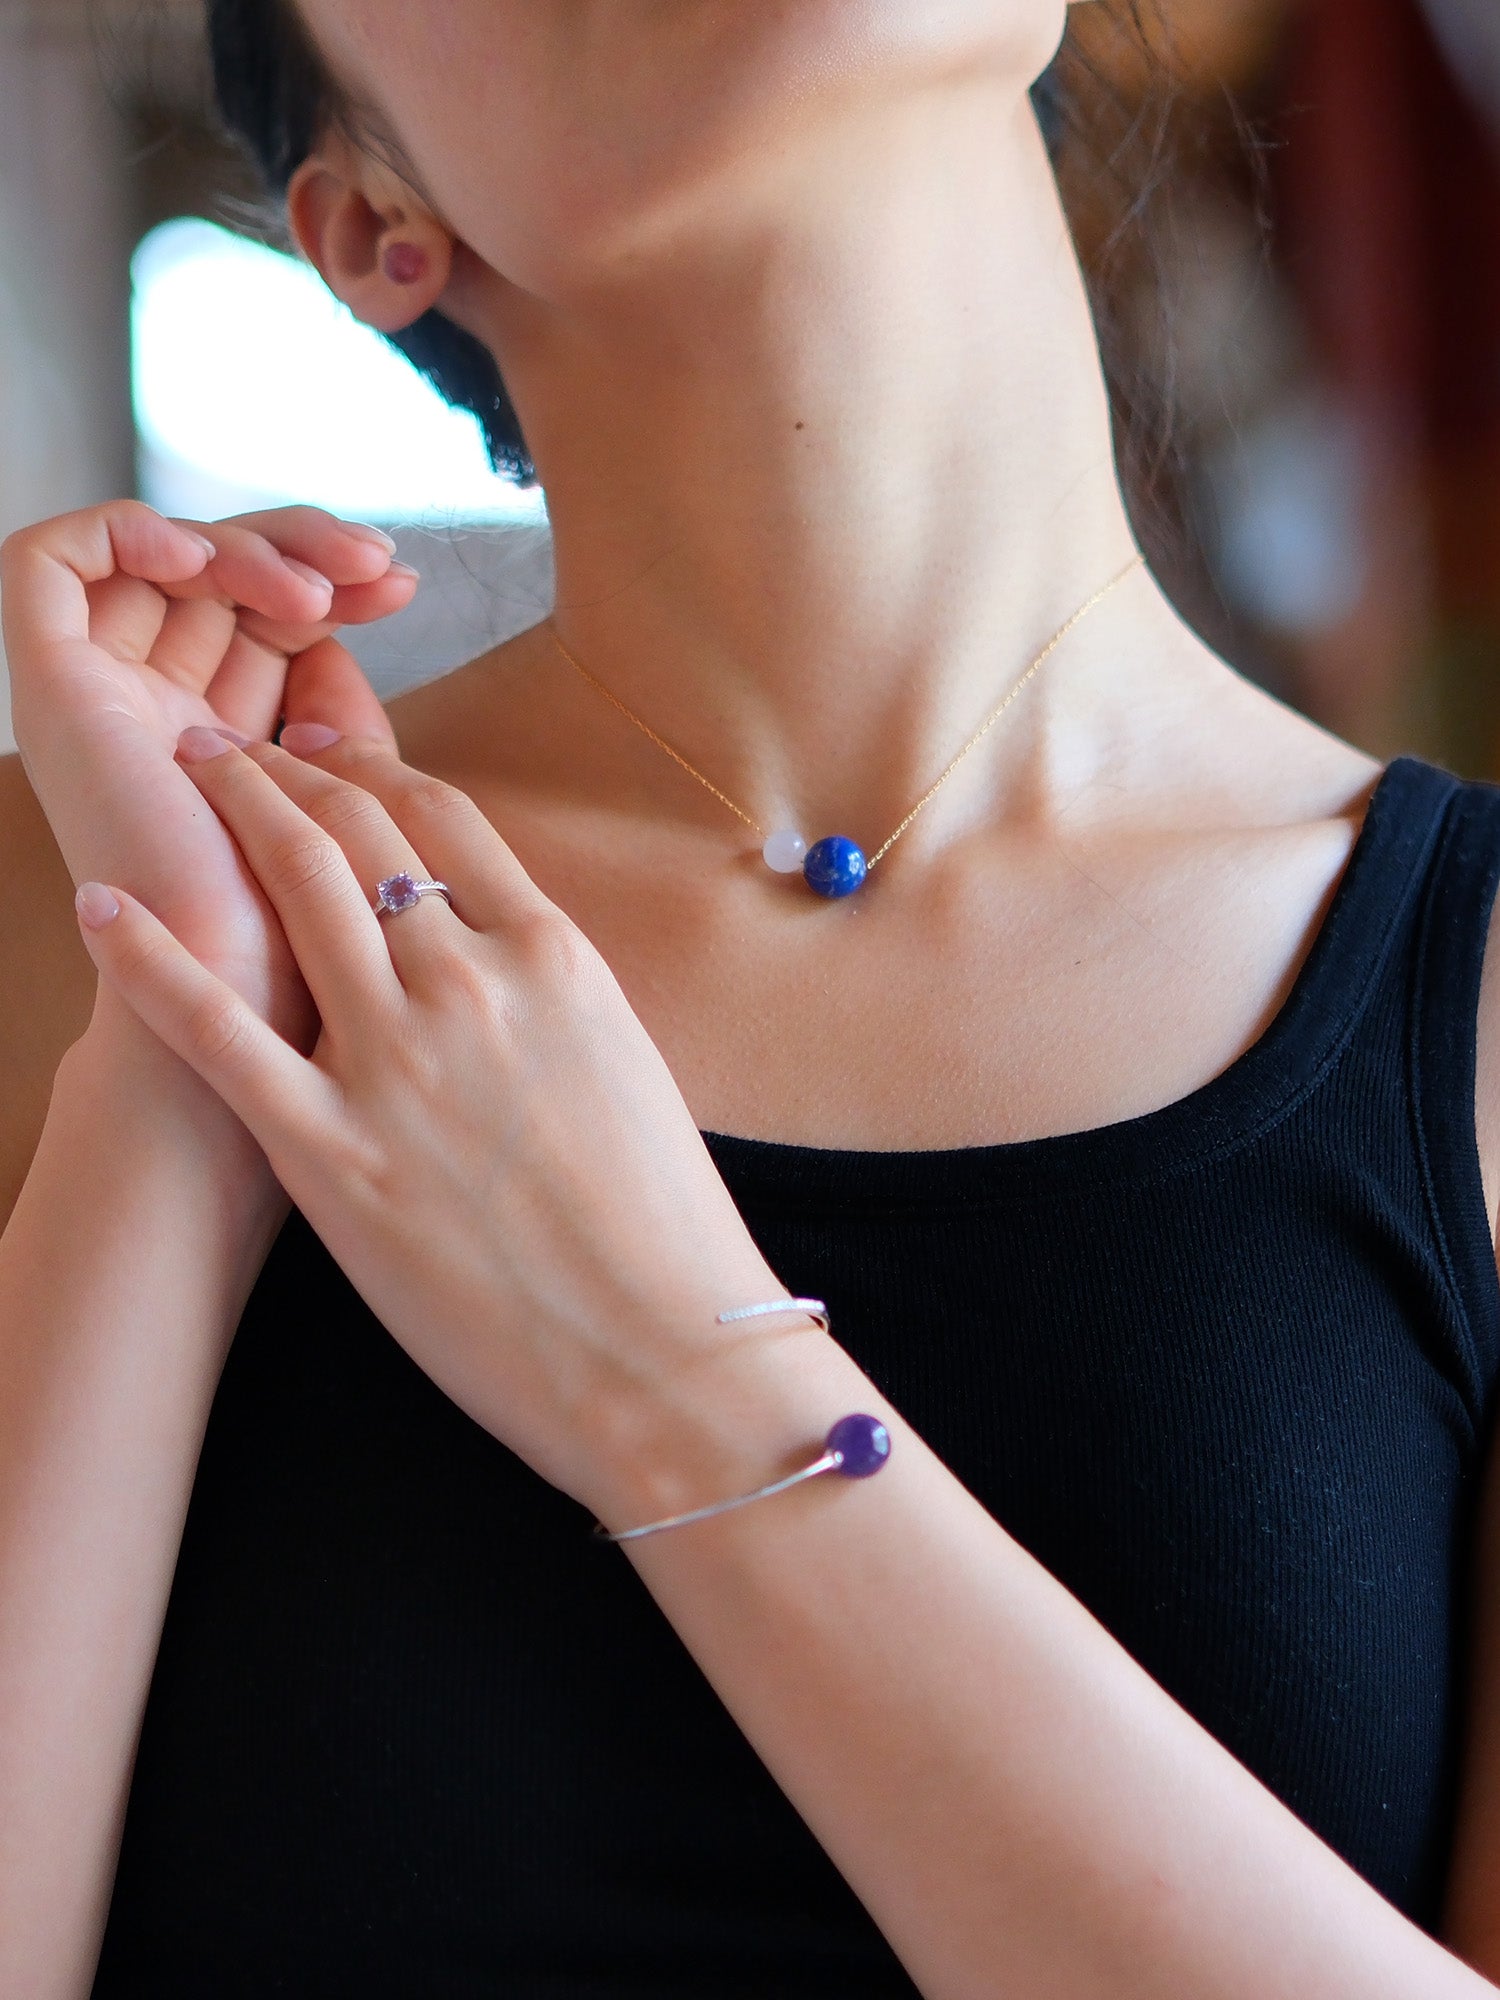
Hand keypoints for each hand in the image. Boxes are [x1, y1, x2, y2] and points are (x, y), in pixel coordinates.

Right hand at [0, 501, 415, 1044]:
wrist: (246, 1007)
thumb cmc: (311, 944)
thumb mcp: (347, 814)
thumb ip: (347, 733)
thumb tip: (344, 643)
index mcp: (223, 747)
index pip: (267, 619)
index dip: (331, 586)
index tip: (399, 585)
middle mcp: (155, 717)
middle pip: (215, 580)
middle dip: (303, 554)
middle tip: (374, 567)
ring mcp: (101, 703)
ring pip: (154, 561)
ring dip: (244, 546)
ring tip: (317, 587)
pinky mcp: (48, 691)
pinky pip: (52, 563)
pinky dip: (129, 534)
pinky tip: (206, 563)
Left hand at [68, 726, 798, 1513]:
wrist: (662, 1353)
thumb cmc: (663, 1226)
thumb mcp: (624, 1062)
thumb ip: (548, 988)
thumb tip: (488, 943)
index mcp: (555, 960)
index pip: (442, 818)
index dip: (369, 767)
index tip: (326, 751)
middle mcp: (471, 986)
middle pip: (357, 834)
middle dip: (284, 769)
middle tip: (232, 742)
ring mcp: (395, 1065)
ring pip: (294, 892)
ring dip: (230, 812)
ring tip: (184, 770)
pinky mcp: (330, 1153)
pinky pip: (218, 1034)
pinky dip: (151, 960)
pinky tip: (102, 905)